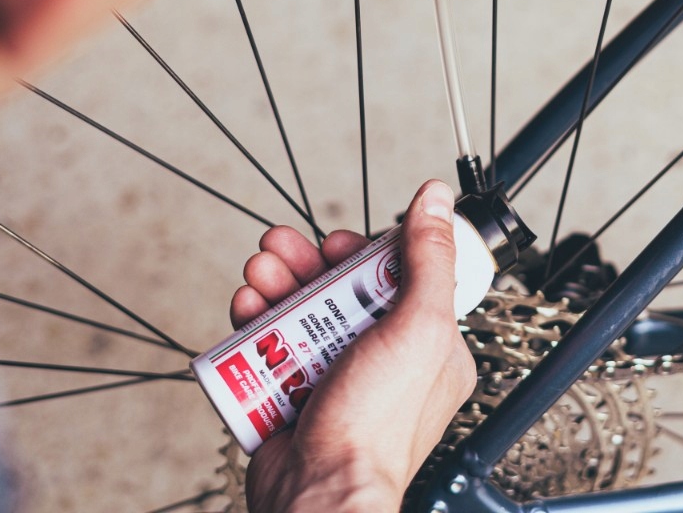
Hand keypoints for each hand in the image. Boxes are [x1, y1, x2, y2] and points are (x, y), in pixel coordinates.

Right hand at [233, 181, 477, 512]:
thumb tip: (437, 198)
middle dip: (306, 264)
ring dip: (276, 285)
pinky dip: (255, 326)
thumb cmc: (377, 425)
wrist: (319, 493)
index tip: (341, 242)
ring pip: (302, 315)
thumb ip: (429, 257)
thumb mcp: (418, 325)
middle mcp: (385, 363)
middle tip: (279, 246)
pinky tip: (245, 309)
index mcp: (429, 348)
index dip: (365, 254)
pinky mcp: (293, 398)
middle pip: (342, 292)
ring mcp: (336, 381)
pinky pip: (271, 350)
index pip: (399, 280)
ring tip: (257, 272)